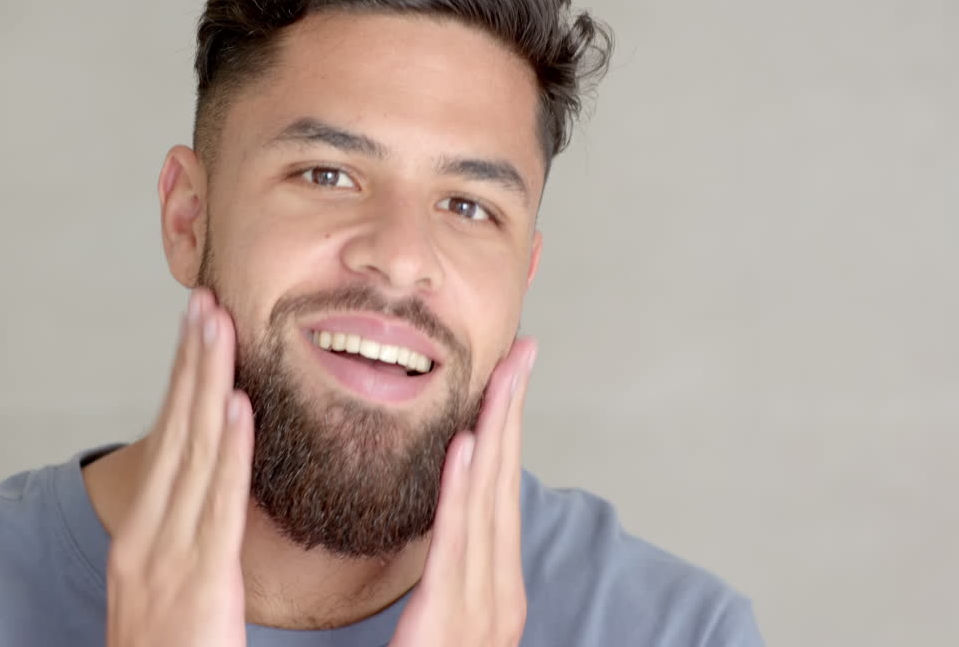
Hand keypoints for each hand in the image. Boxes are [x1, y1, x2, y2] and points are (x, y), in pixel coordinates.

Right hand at [105, 288, 254, 646]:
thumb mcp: (168, 602)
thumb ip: (188, 552)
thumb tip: (209, 511)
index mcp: (142, 543)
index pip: (168, 446)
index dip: (184, 383)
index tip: (201, 333)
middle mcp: (146, 540)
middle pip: (175, 434)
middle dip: (191, 364)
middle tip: (205, 300)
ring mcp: (164, 560)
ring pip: (192, 454)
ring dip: (206, 383)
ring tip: (218, 325)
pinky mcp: (196, 585)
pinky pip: (216, 506)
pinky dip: (225, 450)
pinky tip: (237, 405)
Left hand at [389, 337, 536, 646]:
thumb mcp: (444, 626)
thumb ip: (449, 582)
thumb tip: (448, 533)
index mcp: (492, 587)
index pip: (498, 490)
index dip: (505, 428)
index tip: (507, 375)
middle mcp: (497, 591)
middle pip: (504, 483)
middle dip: (513, 412)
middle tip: (522, 348)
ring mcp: (481, 607)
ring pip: (488, 502)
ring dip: (495, 431)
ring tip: (502, 373)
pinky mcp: (450, 621)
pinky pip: (457, 544)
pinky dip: (462, 490)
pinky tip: (466, 444)